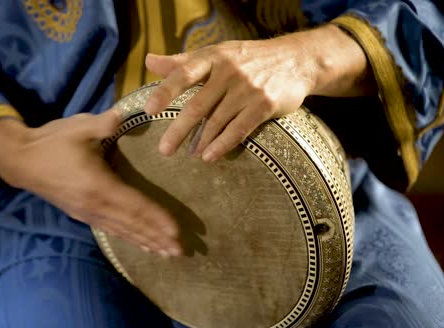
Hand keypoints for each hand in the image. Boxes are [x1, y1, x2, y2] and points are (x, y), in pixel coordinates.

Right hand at [0, 110, 182, 256]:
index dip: (157, 219)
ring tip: (166, 254)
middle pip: (132, 225)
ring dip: (146, 242)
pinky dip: (129, 238)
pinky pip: (111, 230)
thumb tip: (126, 113)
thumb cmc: (51, 142)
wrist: (20, 160)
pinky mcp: (82, 215)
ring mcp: (88, 213)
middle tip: (180, 251)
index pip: (135, 205)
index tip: (176, 231)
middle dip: (157, 238)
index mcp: (98, 185)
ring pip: (123, 231)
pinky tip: (140, 243)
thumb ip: (104, 123)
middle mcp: (95, 205)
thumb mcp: (79, 127)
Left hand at [144, 24, 372, 160]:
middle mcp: (229, 72)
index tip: (148, 111)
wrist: (295, 60)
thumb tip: (148, 62)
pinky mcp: (264, 104)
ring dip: (201, 141)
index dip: (165, 92)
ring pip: (217, 121)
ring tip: (190, 155)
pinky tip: (210, 157)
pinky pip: (239, 129)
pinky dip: (223, 145)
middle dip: (179, 130)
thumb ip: (181, 61)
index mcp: (212, 58)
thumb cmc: (247, 58)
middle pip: (198, 105)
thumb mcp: (215, 54)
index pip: (183, 74)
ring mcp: (247, 89)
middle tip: (164, 150)